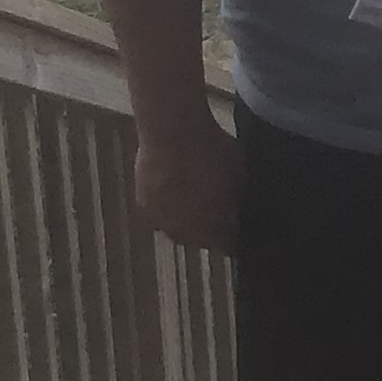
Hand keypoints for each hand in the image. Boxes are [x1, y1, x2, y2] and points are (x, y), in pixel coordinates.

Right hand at [133, 105, 241, 254]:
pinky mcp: (143, 206)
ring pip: (176, 226)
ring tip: (190, 191)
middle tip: (212, 203)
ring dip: (184, 215)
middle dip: (207, 226)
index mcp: (213, 232)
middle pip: (199, 239)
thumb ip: (235, 201)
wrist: (174, 134)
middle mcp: (185, 235)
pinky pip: (158, 211)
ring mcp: (162, 223)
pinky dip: (165, 202)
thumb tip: (235, 211)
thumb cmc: (213, 153)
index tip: (235, 223)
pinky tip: (171, 183)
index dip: (232, 234)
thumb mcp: (239, 177)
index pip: (226, 246)